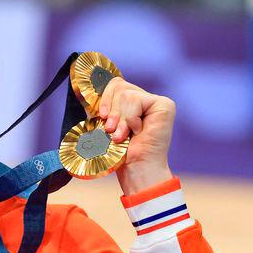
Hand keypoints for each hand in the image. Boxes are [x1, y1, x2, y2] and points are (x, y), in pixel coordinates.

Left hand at [98, 77, 174, 194]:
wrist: (135, 169)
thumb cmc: (120, 152)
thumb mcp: (106, 125)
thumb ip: (104, 107)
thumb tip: (88, 92)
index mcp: (132, 103)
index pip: (115, 84)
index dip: (104, 99)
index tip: (102, 117)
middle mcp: (145, 99)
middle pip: (119, 85)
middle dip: (111, 111)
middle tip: (113, 130)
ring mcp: (156, 101)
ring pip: (126, 94)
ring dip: (120, 119)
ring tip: (123, 135)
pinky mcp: (164, 105)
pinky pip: (135, 100)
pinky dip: (130, 119)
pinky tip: (137, 132)